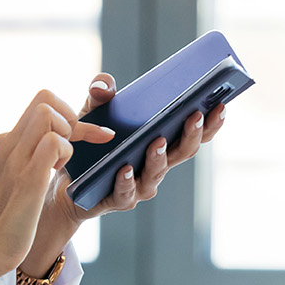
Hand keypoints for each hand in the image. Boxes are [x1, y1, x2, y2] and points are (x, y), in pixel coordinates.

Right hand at [0, 90, 114, 275]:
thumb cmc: (3, 222)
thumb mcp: (11, 182)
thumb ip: (25, 163)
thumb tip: (51, 153)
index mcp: (4, 144)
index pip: (38, 107)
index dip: (65, 114)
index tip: (82, 137)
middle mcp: (7, 144)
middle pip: (44, 99)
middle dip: (72, 115)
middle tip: (80, 144)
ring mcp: (16, 158)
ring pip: (47, 111)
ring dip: (70, 130)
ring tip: (65, 161)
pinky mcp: (28, 176)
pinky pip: (55, 141)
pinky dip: (67, 151)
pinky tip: (60, 172)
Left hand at [50, 73, 228, 220]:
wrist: (63, 178)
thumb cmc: (88, 145)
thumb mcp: (91, 114)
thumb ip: (99, 96)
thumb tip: (104, 84)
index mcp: (159, 142)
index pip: (192, 133)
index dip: (210, 122)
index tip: (221, 104)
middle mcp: (155, 165)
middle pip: (183, 152)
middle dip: (192, 133)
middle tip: (195, 114)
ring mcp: (139, 185)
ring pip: (157, 173)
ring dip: (160, 157)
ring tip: (157, 140)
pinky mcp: (116, 199)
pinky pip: (126, 193)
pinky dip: (127, 180)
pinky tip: (125, 168)